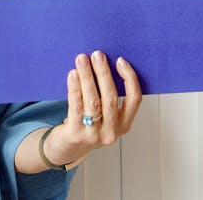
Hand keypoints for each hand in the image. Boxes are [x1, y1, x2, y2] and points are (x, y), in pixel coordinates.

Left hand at [43, 51, 142, 166]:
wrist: (67, 148)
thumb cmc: (88, 125)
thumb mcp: (104, 115)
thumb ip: (108, 96)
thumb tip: (105, 63)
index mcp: (124, 125)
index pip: (135, 100)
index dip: (129, 78)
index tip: (120, 61)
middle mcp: (112, 131)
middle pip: (112, 98)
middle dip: (104, 73)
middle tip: (97, 55)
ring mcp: (94, 135)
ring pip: (93, 101)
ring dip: (88, 77)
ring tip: (82, 60)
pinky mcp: (76, 134)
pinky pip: (76, 106)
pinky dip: (75, 88)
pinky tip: (73, 74)